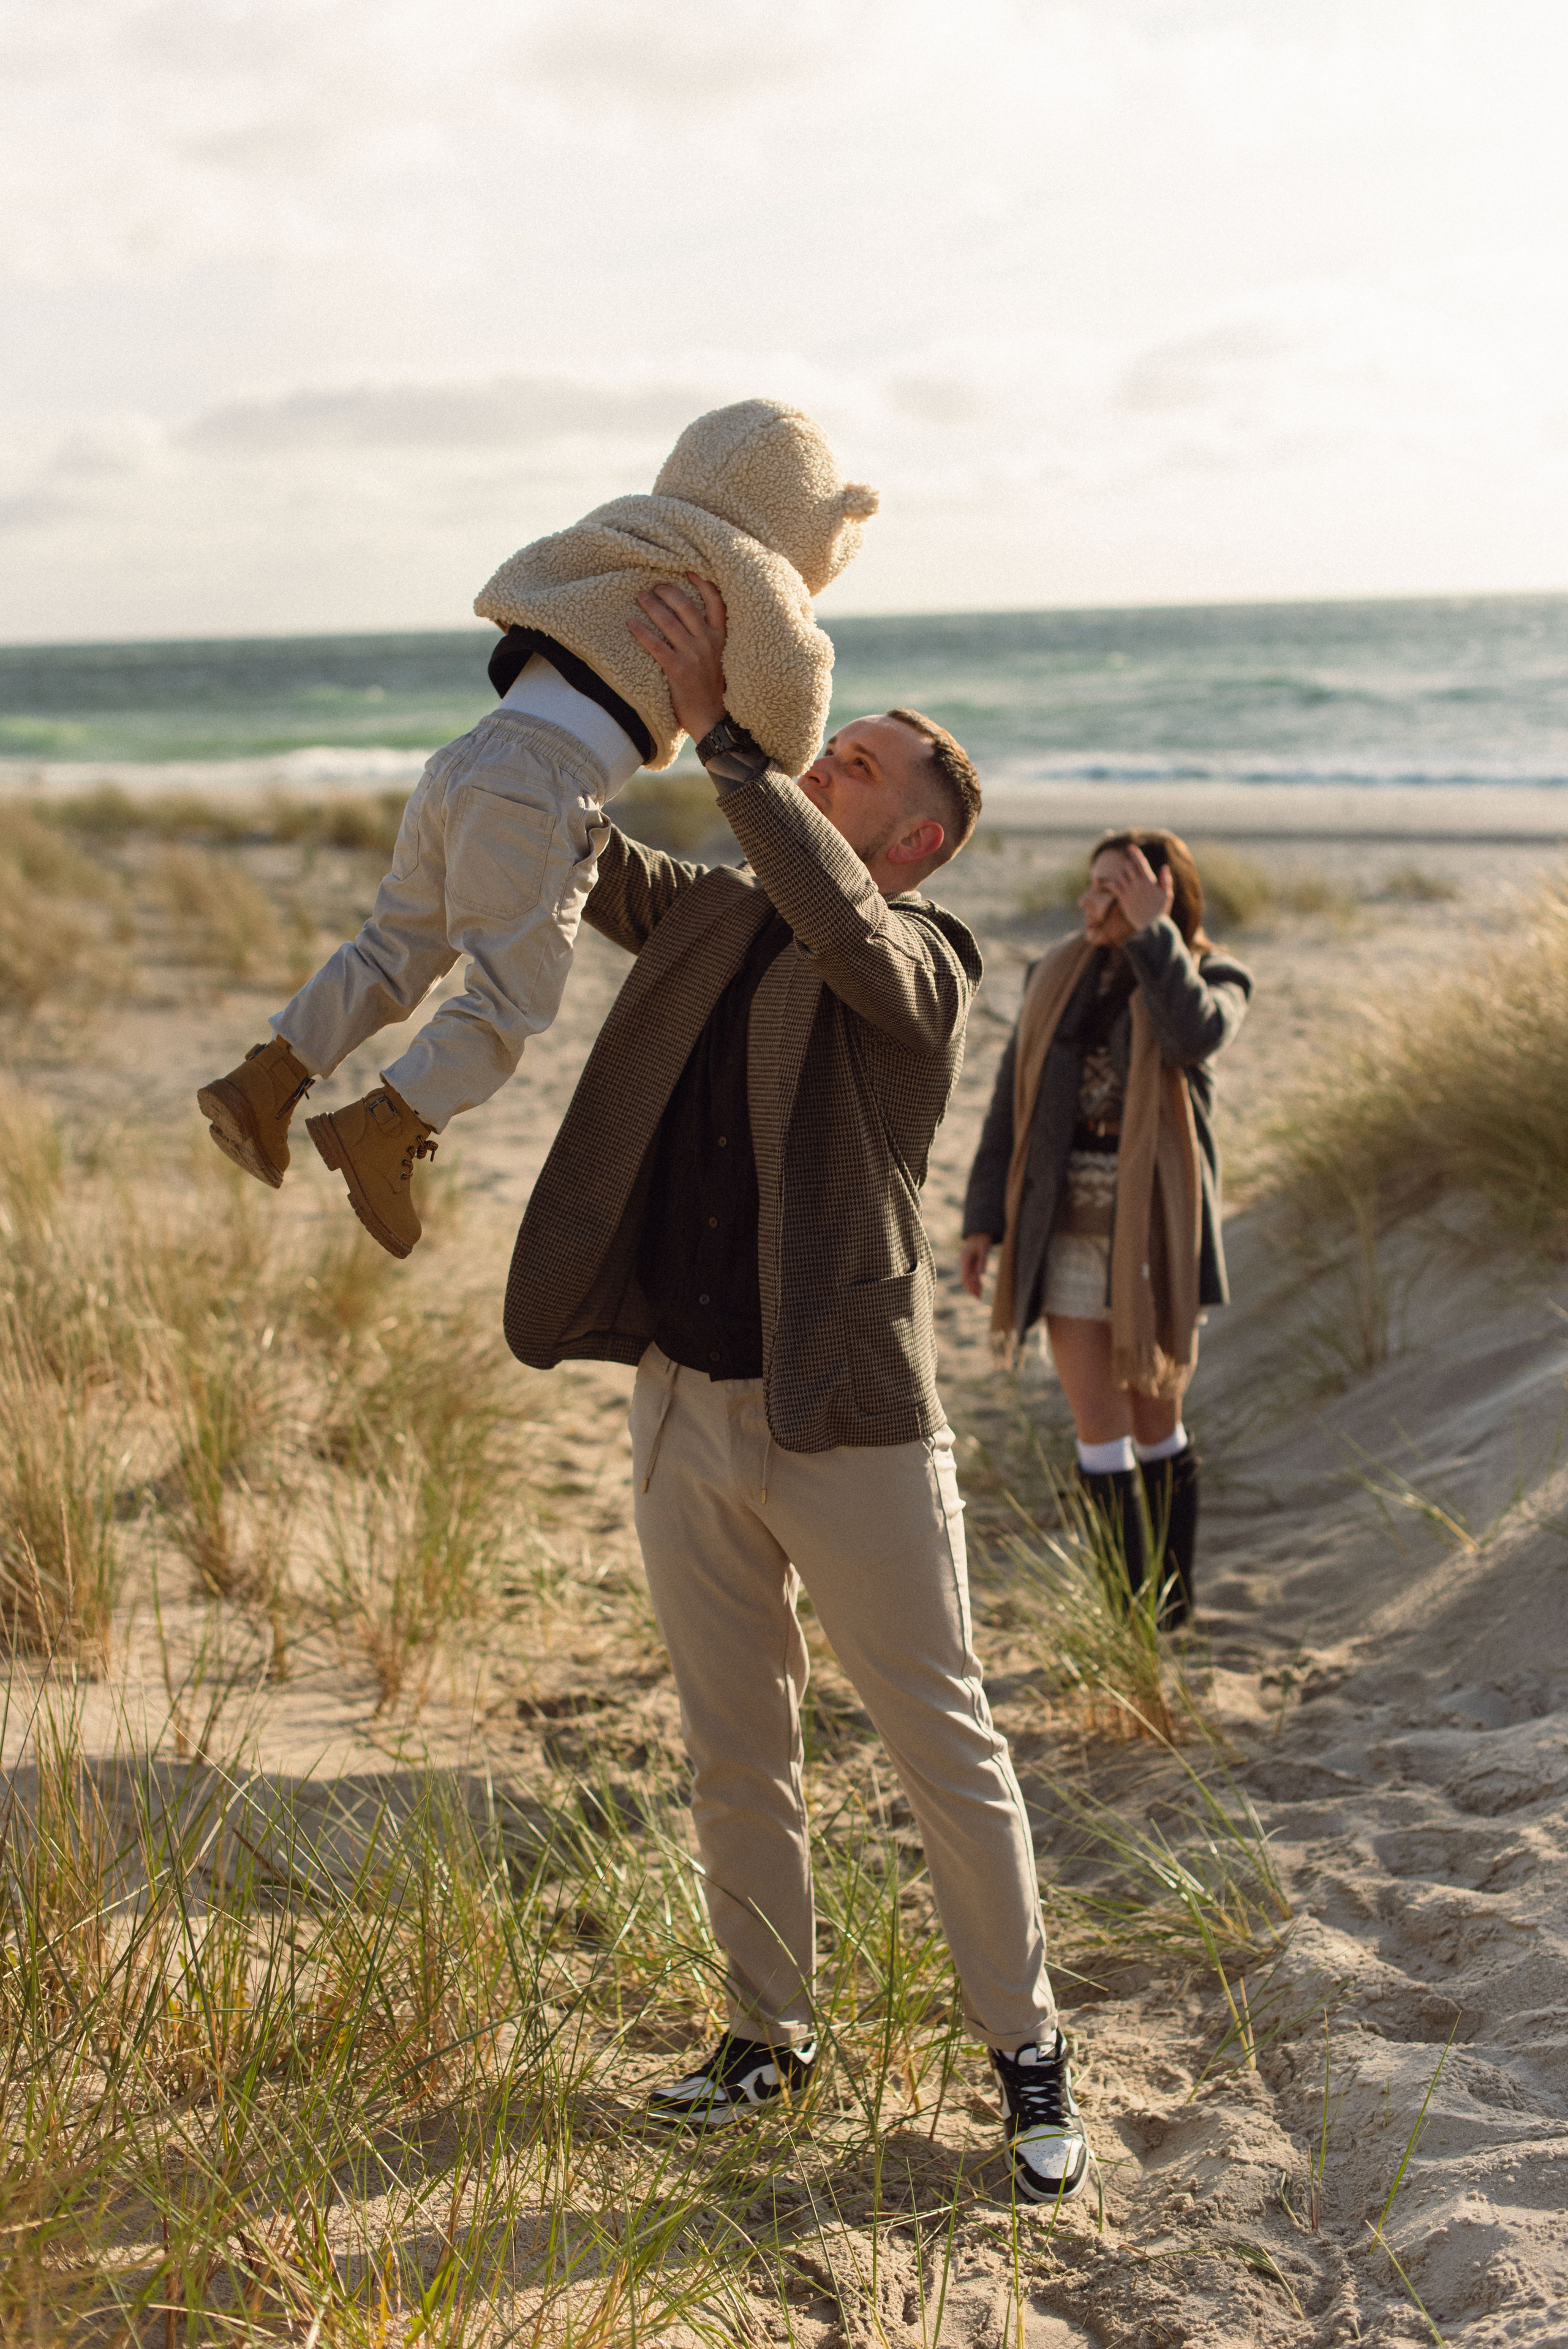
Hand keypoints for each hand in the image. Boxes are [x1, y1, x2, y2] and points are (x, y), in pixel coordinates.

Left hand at [627, 573, 727, 741]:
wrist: (714, 722)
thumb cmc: (715, 692)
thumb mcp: (721, 661)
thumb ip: (711, 641)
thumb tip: (692, 623)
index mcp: (721, 639)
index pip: (717, 602)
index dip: (703, 583)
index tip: (689, 570)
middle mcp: (709, 642)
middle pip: (687, 606)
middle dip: (668, 591)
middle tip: (654, 585)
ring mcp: (694, 655)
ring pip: (669, 621)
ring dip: (652, 605)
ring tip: (640, 596)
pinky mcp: (678, 670)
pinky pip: (656, 645)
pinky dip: (641, 632)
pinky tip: (630, 623)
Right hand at [960, 1233, 992, 1297]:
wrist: (981, 1232)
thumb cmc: (983, 1239)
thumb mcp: (984, 1249)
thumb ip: (983, 1261)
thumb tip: (981, 1275)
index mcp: (965, 1258)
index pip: (965, 1275)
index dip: (970, 1285)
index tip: (976, 1292)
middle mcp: (964, 1261)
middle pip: (965, 1278)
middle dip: (971, 1287)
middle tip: (978, 1297)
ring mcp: (967, 1262)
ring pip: (968, 1277)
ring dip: (973, 1286)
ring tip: (979, 1295)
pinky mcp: (971, 1263)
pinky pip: (971, 1274)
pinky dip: (975, 1281)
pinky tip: (980, 1287)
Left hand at [1108, 843, 1173, 932]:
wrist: (1151, 927)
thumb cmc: (1160, 912)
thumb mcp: (1167, 896)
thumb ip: (1166, 880)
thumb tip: (1164, 867)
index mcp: (1149, 881)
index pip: (1141, 863)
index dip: (1135, 854)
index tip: (1130, 847)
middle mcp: (1138, 884)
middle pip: (1128, 867)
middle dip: (1128, 865)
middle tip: (1128, 868)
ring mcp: (1129, 891)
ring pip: (1120, 875)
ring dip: (1120, 874)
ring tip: (1122, 876)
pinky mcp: (1123, 899)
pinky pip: (1113, 887)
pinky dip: (1109, 883)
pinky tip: (1108, 883)